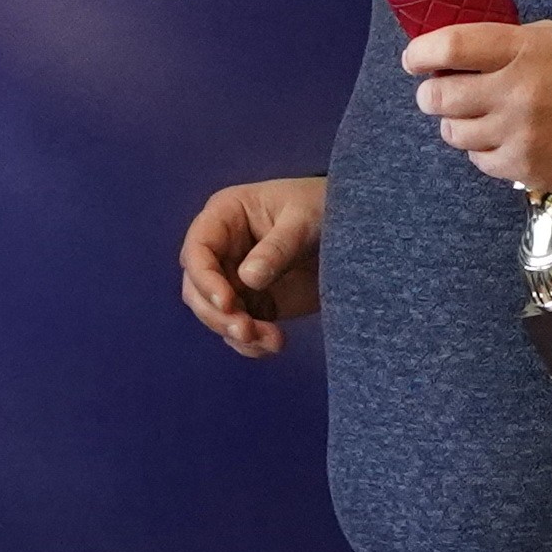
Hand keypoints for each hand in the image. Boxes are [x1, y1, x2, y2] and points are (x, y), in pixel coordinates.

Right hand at [178, 176, 326, 357]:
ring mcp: (236, 279)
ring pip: (216, 314)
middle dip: (217, 314)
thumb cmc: (323, 207)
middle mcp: (223, 250)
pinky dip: (252, 344)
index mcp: (225, 217)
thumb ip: (277, 248)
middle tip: (246, 331)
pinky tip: (274, 345)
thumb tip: (247, 279)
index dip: (204, 278)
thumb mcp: (304, 220)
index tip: (228, 303)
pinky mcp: (256, 303)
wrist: (355, 230)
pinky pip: (240, 329)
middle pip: (197, 288)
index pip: (197, 249)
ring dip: (236, 333)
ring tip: (272, 341)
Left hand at [403, 21, 551, 195]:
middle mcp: (516, 91)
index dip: (420, 53)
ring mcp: (519, 133)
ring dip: (454, 123)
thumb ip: (502, 43)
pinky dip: (481, 149)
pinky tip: (498, 137)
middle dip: (429, 93)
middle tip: (435, 91)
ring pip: (454, 132)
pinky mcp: (525, 167)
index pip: (450, 46)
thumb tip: (455, 52)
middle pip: (439, 96)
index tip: (413, 59)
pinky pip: (478, 160)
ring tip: (470, 115)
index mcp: (522, 49)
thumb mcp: (551, 37)